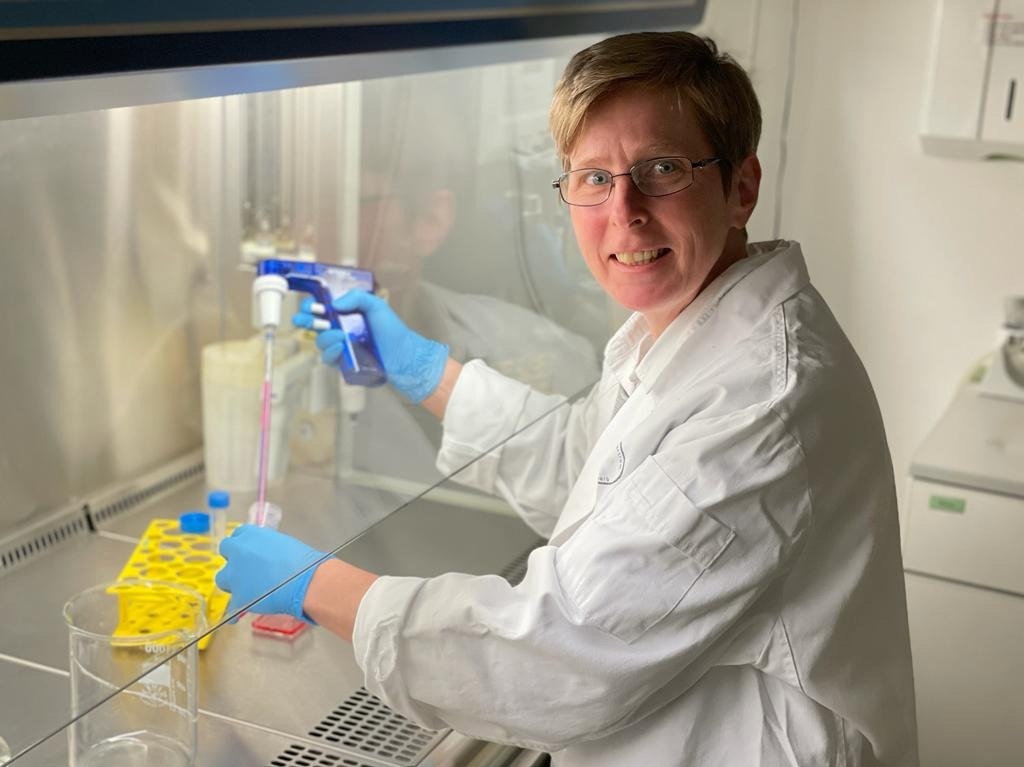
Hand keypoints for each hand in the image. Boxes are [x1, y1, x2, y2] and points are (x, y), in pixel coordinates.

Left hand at [215, 525, 327, 621]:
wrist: (305, 583)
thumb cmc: (302, 561)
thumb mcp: (282, 544)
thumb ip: (266, 548)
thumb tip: (264, 557)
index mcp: (251, 534)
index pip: (238, 534)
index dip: (244, 544)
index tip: (250, 551)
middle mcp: (238, 551)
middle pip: (226, 551)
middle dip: (234, 558)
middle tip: (247, 568)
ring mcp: (234, 574)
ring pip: (222, 578)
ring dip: (231, 582)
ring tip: (247, 589)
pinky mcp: (237, 597)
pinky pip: (232, 605)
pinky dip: (237, 609)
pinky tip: (242, 612)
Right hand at [294, 290, 447, 403]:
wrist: (404, 357)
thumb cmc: (393, 332)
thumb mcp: (376, 306)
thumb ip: (357, 297)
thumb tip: (334, 304)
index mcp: (347, 316)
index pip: (323, 309)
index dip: (312, 307)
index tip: (309, 306)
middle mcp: (342, 331)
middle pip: (315, 326)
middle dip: (306, 322)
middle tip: (303, 320)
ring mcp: (342, 348)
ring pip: (321, 343)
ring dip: (325, 338)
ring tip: (339, 335)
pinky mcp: (344, 364)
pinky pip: (329, 360)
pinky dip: (332, 353)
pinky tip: (340, 347)